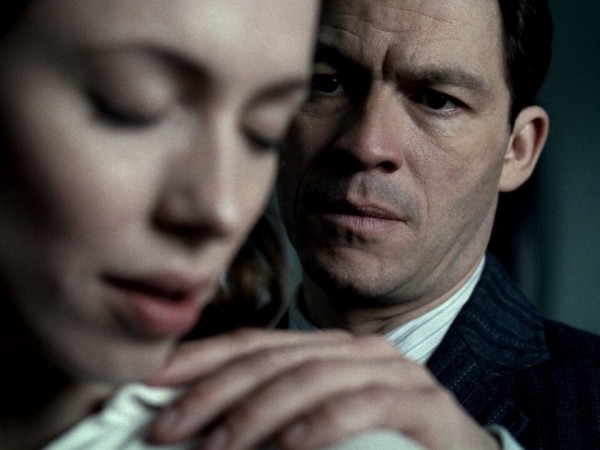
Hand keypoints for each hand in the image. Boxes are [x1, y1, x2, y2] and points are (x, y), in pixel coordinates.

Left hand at [147, 328, 499, 449]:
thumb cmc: (381, 442)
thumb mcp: (314, 425)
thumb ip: (270, 417)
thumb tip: (201, 429)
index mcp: (327, 349)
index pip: (255, 344)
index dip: (202, 359)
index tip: (152, 381)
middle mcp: (355, 350)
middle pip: (273, 358)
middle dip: (214, 391)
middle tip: (167, 426)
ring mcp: (391, 370)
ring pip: (311, 377)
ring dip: (256, 413)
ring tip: (216, 446)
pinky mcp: (421, 401)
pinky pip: (363, 405)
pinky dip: (320, 424)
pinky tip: (286, 448)